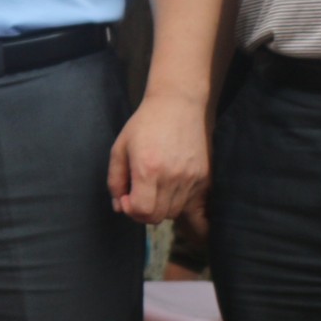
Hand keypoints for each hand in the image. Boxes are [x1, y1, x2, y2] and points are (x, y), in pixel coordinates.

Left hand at [108, 87, 208, 224]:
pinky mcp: (205, 177)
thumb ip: (115, 180)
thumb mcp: (119, 149)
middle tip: (138, 195)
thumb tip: (119, 207)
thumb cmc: (145, 125)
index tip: (127, 198)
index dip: (131, 210)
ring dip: (161, 207)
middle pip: (158, 216)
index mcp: (148, 169)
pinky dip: (180, 204)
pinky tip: (171, 192)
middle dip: (143, 212)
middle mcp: (173, 177)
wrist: (178, 105)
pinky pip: (193, 205)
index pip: (143, 211)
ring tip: (155, 188)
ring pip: (174, 212)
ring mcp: (192, 178)